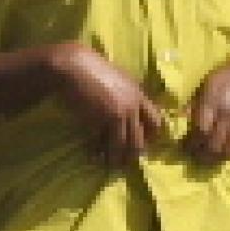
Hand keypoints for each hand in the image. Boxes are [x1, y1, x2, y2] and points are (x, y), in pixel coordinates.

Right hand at [49, 44, 167, 166]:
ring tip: (110, 164)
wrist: (73, 66)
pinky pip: (101, 143)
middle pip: (139, 140)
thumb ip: (129, 95)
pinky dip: (97, 151)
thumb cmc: (92, 69)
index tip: (144, 144)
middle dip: (133, 154)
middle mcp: (131, 107)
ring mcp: (116, 115)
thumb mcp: (119, 78)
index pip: (156, 121)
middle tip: (127, 161)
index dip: (151, 136)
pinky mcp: (99, 121)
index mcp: (139, 94)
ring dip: (116, 158)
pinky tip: (93, 156)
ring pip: (122, 146)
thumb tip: (133, 112)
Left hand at [185, 49, 229, 163]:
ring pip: (227, 148)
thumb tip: (181, 115)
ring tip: (209, 159)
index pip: (199, 129)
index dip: (191, 142)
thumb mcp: (211, 80)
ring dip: (216, 157)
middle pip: (212, 142)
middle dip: (202, 154)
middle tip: (195, 157)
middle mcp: (227, 112)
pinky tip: (225, 153)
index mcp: (213, 99)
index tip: (185, 146)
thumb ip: (196, 99)